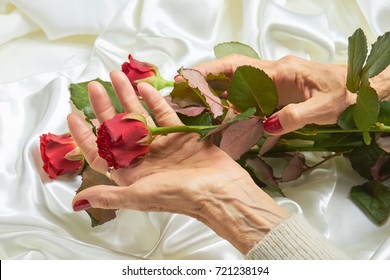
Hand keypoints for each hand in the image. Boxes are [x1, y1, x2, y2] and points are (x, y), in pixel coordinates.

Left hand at [68, 70, 287, 253]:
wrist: (220, 191)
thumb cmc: (180, 197)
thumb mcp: (140, 196)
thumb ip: (109, 196)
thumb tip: (77, 201)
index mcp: (130, 173)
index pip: (100, 153)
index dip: (85, 136)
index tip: (74, 116)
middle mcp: (143, 158)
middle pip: (117, 129)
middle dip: (104, 108)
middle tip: (94, 86)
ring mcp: (161, 145)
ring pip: (139, 117)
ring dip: (127, 97)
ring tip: (117, 77)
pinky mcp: (179, 135)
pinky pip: (163, 114)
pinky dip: (154, 100)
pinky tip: (144, 86)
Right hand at [191, 54, 356, 134]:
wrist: (359, 87)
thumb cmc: (345, 94)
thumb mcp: (325, 107)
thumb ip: (296, 116)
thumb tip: (268, 125)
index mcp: (280, 71)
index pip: (238, 68)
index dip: (211, 71)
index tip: (188, 76)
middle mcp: (271, 73)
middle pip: (230, 72)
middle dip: (204, 78)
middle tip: (180, 88)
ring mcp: (272, 82)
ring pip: (235, 84)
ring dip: (214, 92)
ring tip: (193, 104)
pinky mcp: (275, 93)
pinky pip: (247, 96)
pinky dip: (230, 104)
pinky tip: (222, 116)